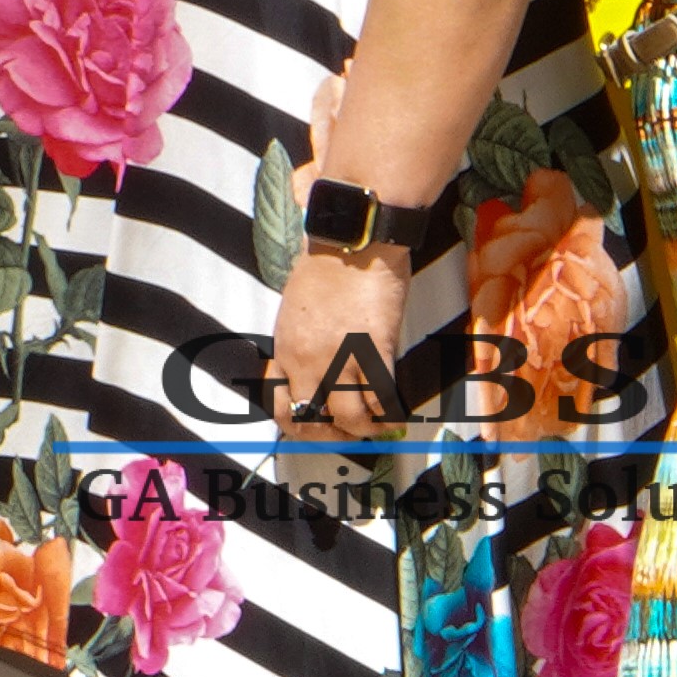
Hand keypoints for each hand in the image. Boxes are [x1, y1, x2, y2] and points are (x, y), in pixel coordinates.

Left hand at [268, 246, 412, 440]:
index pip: (281, 406)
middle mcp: (306, 359)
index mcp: (284, 348)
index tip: (318, 426)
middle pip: (313, 420)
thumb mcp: (296, 311)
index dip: (300, 426)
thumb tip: (314, 372)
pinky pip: (381, 399)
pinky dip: (390, 414)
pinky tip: (395, 414)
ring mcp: (339, 357)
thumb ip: (301, 345)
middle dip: (333, 435)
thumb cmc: (326, 267)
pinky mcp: (374, 350)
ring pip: (350, 418)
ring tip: (376, 425)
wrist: (352, 241)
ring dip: (365, 428)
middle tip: (350, 431)